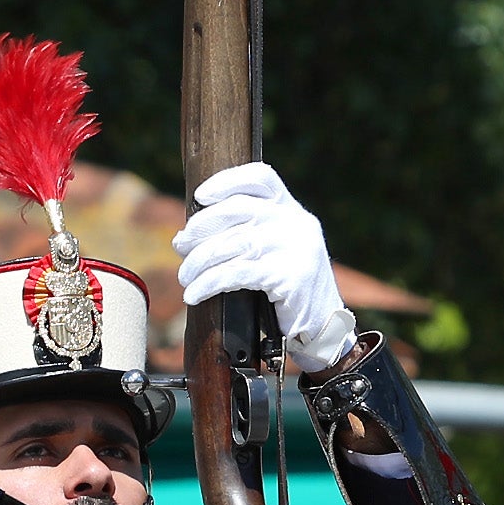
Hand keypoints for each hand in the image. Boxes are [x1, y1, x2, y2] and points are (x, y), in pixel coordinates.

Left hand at [173, 165, 357, 375]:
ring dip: (200, 261)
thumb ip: (247, 233)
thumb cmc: (288, 288)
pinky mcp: (289, 276)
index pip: (261, 178)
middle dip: (201, 228)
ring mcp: (296, 247)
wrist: (323, 326)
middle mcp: (296, 222)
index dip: (227, 181)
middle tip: (181, 246)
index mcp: (292, 210)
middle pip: (239, 209)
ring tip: (185, 276)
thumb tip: (188, 236)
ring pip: (234, 243)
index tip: (200, 196)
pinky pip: (238, 273)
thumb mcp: (275, 250)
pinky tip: (195, 294)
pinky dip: (210, 283)